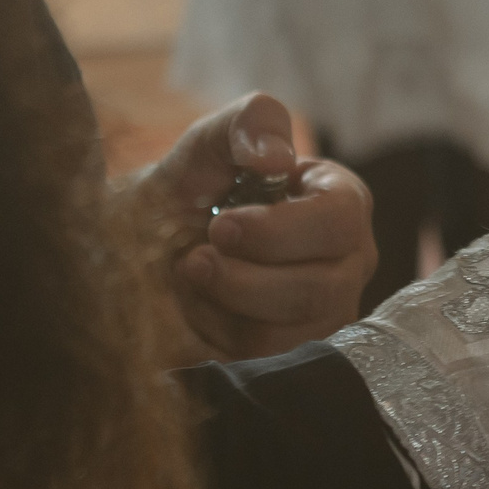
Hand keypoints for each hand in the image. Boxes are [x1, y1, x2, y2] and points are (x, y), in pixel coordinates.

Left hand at [119, 93, 377, 361]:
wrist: (140, 253)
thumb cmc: (187, 194)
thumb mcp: (207, 146)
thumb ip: (247, 124)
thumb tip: (275, 157)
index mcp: (342, 204)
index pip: (340, 221)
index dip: (278, 230)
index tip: (220, 226)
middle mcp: (347, 263)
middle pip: (320, 288)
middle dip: (244, 278)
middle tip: (194, 259)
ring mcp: (325, 315)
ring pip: (292, 333)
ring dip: (225, 307)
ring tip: (192, 278)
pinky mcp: (293, 357)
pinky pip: (266, 364)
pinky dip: (220, 340)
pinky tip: (200, 312)